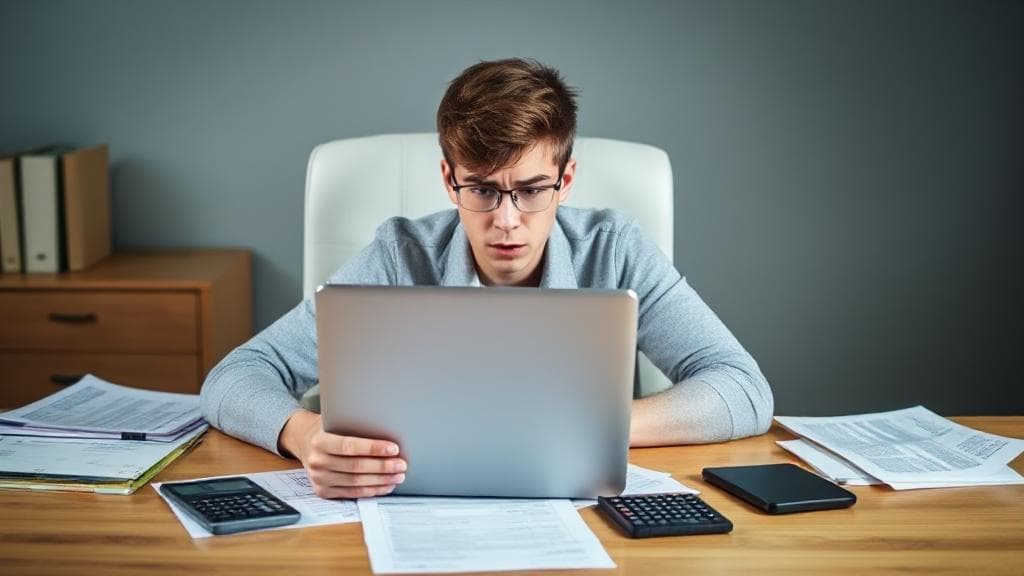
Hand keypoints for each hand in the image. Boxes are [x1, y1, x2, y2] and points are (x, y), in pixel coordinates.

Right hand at [278, 409, 406, 497]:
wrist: (304, 442)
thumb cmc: (326, 429)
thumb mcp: (334, 421)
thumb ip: (354, 426)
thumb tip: (387, 429)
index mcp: (319, 442)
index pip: (349, 446)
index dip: (373, 448)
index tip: (393, 448)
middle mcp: (317, 462)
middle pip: (355, 467)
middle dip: (382, 466)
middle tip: (401, 464)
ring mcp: (319, 479)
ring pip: (356, 482)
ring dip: (381, 480)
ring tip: (398, 475)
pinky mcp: (323, 491)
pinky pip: (352, 493)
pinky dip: (372, 490)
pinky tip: (386, 485)